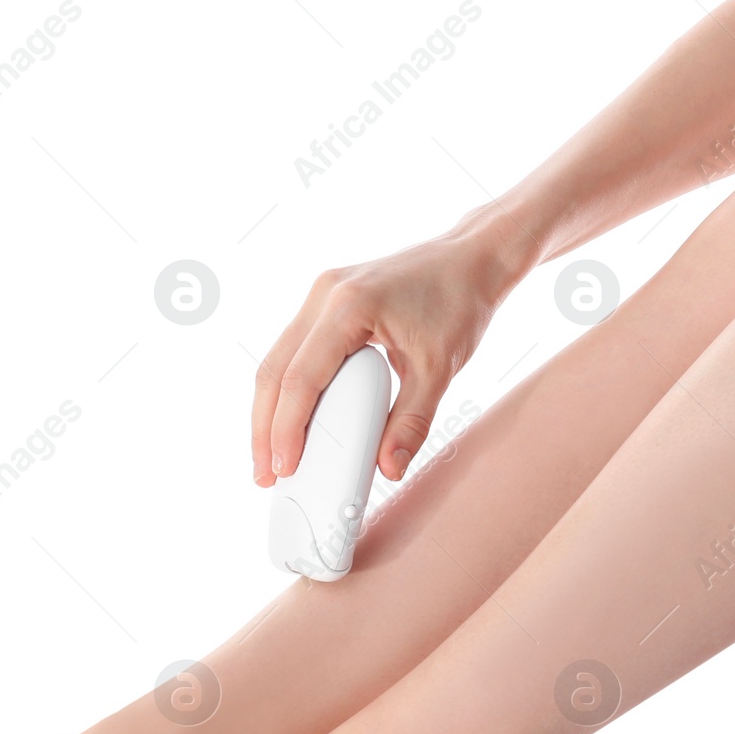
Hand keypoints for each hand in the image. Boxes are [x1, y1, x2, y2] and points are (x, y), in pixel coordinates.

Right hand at [252, 220, 527, 486]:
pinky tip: (291, 422)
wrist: (470, 258)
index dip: (286, 428)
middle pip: (273, 370)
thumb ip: (413, 422)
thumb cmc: (459, 302)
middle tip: (265, 475)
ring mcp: (320, 295)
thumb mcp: (440, 369)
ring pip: (276, 359)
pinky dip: (287, 390)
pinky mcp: (324, 302)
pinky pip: (293, 350)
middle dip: (264, 428)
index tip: (284, 467)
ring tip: (271, 457)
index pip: (301, 377)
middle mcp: (324, 295)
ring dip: (269, 411)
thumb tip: (388, 468)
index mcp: (349, 306)